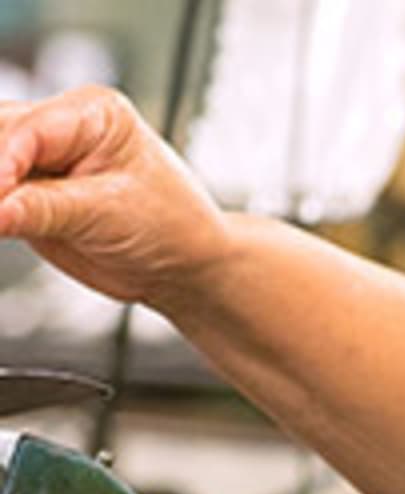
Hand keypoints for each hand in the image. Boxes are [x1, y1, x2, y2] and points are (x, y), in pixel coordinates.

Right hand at [0, 86, 231, 305]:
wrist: (186, 270)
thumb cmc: (172, 229)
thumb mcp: (110, 215)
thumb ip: (44, 210)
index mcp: (93, 113)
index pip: (30, 129)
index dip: (3, 161)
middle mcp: (61, 128)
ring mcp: (41, 161)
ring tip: (0, 218)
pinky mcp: (28, 195)